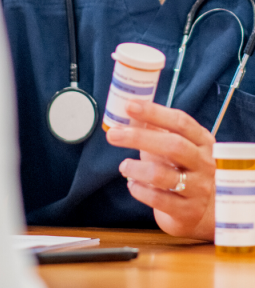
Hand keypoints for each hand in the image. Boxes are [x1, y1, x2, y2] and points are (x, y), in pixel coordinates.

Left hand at [105, 101, 215, 239]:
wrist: (200, 211)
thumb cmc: (181, 169)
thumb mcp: (173, 145)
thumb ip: (154, 127)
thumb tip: (128, 108)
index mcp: (202, 141)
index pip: (180, 122)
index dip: (154, 112)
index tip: (129, 105)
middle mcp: (205, 164)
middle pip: (173, 146)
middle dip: (139, 137)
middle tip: (113, 135)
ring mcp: (199, 189)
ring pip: (163, 175)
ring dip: (136, 168)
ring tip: (124, 166)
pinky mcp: (188, 212)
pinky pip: (158, 199)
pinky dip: (139, 190)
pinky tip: (132, 185)